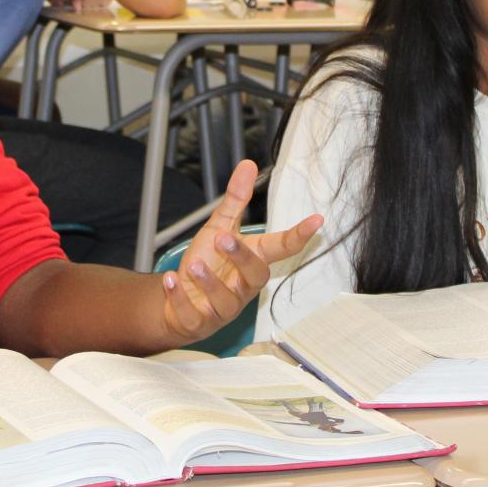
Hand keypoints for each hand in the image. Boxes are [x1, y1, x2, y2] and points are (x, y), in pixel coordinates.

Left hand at [160, 160, 322, 342]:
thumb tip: (248, 164)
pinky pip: (193, 315)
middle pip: (255, 276)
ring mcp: (222, 308)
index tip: (317, 220)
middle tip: (223, 237)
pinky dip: (180, 298)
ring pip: (225, 300)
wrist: (179, 304)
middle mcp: (243, 287)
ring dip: (209, 281)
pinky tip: (171, 280)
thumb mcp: (219, 228)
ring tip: (195, 263)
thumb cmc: (207, 264)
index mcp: (253, 261)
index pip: (282, 248)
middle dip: (241, 257)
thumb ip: (235, 201)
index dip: (300, 235)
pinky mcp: (199, 322)